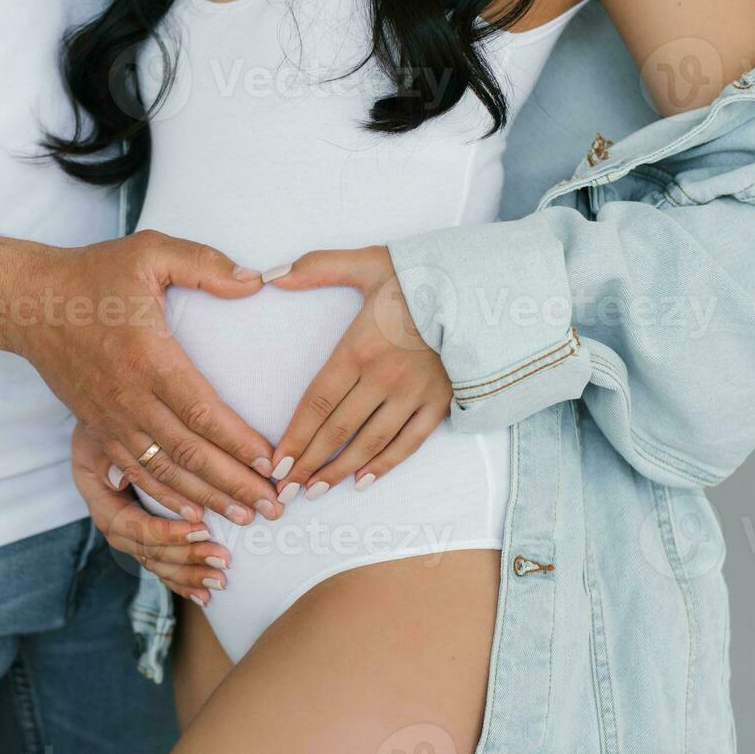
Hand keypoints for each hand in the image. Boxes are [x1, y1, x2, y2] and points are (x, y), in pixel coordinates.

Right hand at [8, 229, 280, 525]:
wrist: (29, 302)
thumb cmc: (93, 274)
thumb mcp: (150, 251)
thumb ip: (204, 264)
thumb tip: (255, 281)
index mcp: (149, 356)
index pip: (203, 411)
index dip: (240, 443)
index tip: (274, 463)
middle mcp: (129, 397)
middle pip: (189, 454)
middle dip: (235, 485)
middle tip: (274, 506)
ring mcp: (111, 418)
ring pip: (164, 473)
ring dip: (207, 499)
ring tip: (245, 518)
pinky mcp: (96, 429)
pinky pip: (135, 473)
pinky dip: (166, 499)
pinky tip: (193, 515)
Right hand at [72, 425, 230, 606]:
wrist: (104, 409)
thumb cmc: (109, 417)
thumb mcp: (101, 431)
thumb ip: (111, 454)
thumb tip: (119, 480)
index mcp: (100, 497)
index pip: (131, 525)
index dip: (164, 531)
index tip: (202, 526)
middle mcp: (113, 520)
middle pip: (147, 550)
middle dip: (186, 555)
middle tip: (223, 557)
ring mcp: (129, 532)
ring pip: (157, 562)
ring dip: (189, 572)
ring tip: (221, 578)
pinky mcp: (145, 536)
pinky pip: (161, 565)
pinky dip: (183, 580)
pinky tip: (206, 596)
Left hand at [264, 247, 452, 500]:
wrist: (484, 287)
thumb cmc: (421, 274)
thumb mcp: (367, 262)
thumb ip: (316, 267)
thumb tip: (270, 275)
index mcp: (360, 348)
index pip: (318, 402)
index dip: (295, 436)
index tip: (275, 461)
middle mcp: (384, 377)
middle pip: (338, 430)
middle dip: (308, 462)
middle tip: (285, 489)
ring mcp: (414, 394)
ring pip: (370, 442)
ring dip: (339, 470)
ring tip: (314, 491)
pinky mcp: (441, 402)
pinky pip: (409, 442)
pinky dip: (385, 465)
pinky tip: (362, 482)